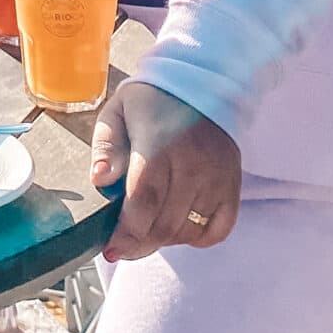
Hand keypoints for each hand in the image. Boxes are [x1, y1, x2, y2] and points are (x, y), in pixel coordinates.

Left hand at [90, 78, 240, 261]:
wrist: (202, 82)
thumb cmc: (152, 100)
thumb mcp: (118, 111)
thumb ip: (105, 146)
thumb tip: (100, 180)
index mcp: (158, 145)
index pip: (144, 201)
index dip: (127, 233)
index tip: (110, 250)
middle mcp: (192, 164)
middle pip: (166, 224)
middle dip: (139, 245)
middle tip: (122, 249)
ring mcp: (217, 177)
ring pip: (189, 230)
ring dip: (164, 240)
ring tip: (146, 231)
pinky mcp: (233, 184)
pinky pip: (218, 229)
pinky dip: (197, 238)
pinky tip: (178, 228)